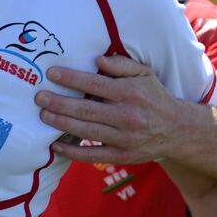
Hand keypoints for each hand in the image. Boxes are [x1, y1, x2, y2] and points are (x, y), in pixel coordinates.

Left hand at [36, 55, 198, 163]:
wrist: (176, 130)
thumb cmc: (154, 97)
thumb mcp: (144, 74)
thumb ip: (121, 65)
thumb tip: (97, 60)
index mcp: (131, 93)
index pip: (96, 84)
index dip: (72, 78)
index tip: (52, 73)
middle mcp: (127, 116)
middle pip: (86, 110)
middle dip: (59, 103)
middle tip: (39, 97)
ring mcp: (124, 138)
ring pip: (86, 131)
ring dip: (61, 124)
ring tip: (43, 115)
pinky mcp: (121, 156)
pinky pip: (92, 155)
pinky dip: (72, 152)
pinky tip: (55, 145)